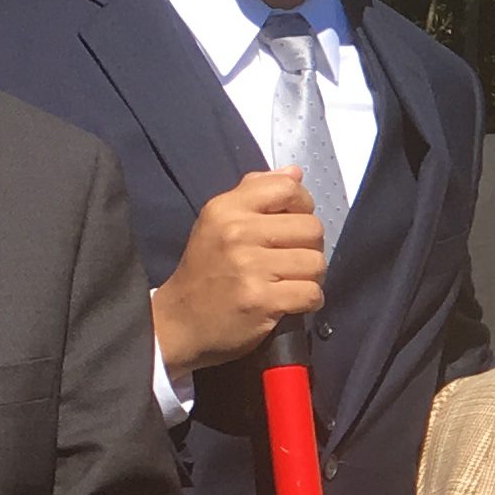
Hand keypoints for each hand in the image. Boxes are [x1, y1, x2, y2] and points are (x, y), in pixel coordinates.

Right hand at [150, 169, 326, 375]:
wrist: (179, 322)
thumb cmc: (205, 269)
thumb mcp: (218, 221)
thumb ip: (255, 192)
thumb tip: (295, 173)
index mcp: (226, 208)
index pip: (288, 189)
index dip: (303, 206)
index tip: (293, 224)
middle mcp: (237, 232)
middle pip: (311, 229)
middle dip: (310, 247)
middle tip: (293, 260)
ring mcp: (250, 267)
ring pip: (316, 263)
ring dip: (311, 277)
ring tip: (291, 281)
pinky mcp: (261, 300)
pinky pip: (311, 294)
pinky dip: (309, 300)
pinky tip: (292, 301)